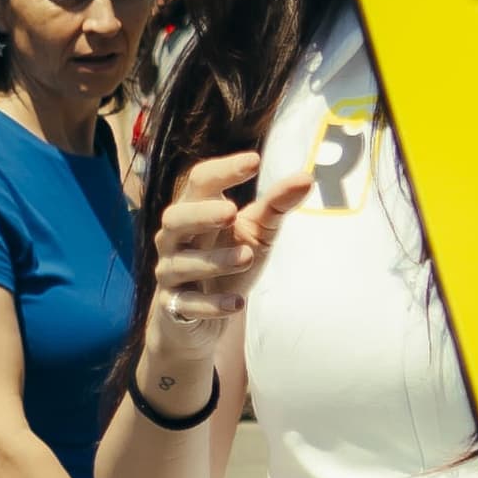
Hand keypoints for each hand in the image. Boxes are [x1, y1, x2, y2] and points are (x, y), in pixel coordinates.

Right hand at [141, 150, 308, 374]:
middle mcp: (175, 238)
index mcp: (194, 210)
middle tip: (232, 211)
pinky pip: (187, 304)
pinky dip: (211, 304)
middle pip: (175, 218)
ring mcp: (171, 273)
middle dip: (201, 214)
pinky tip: (237, 304)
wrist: (201, 316)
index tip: (254, 162)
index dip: (223, 170)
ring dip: (213, 261)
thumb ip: (276, 206)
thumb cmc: (228, 261)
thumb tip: (306, 177)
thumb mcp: (256, 232)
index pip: (200, 182)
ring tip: (246, 257)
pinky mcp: (173, 307)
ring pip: (180, 263)